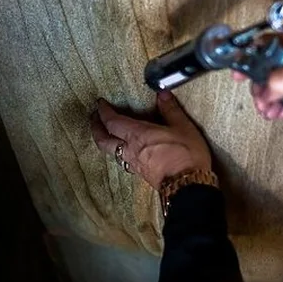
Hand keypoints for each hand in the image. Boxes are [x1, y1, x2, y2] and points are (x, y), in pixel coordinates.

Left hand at [90, 92, 211, 189]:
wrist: (188, 187)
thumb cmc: (185, 156)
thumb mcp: (182, 127)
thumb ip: (170, 109)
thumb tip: (162, 94)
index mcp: (138, 135)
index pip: (112, 121)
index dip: (103, 111)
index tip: (100, 103)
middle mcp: (131, 150)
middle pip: (103, 140)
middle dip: (96, 128)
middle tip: (94, 119)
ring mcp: (135, 164)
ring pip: (112, 152)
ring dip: (106, 141)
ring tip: (108, 134)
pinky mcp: (141, 174)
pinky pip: (124, 161)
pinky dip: (119, 153)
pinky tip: (127, 151)